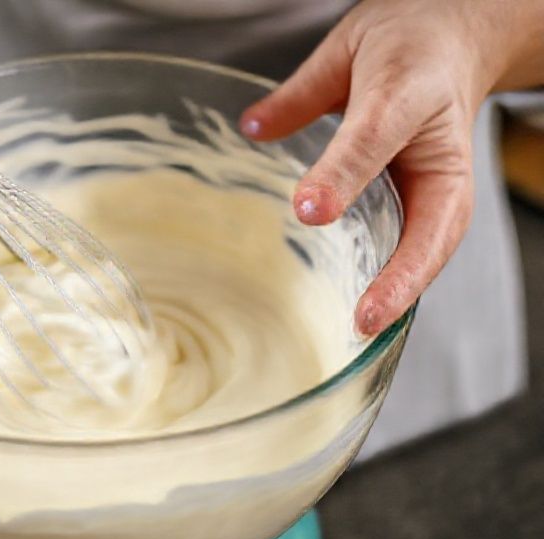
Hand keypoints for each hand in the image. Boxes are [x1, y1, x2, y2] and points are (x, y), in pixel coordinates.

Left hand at [240, 0, 543, 335]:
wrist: (454, 42)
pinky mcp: (437, 203)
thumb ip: (303, 94)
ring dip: (404, 290)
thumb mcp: (348, 51)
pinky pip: (422, 246)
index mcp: (411, 97)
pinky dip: (399, 281)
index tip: (311, 210)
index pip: (374, 138)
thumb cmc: (404, 48)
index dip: (343, 175)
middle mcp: (438, 150)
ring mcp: (446, 183)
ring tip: (366, 327)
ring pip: (434, 244)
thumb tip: (253, 128)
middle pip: (434, 222)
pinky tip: (366, 313)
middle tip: (365, 318)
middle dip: (402, 277)